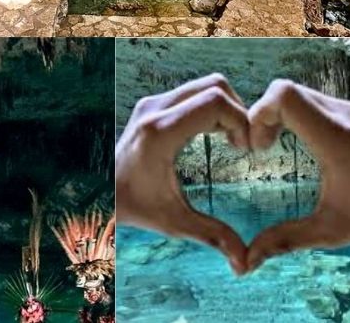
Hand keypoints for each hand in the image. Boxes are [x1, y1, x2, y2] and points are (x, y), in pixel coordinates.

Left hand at [116, 73, 251, 273]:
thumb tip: (244, 264)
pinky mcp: (151, 105)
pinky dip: (210, 107)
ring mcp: (151, 103)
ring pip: (204, 85)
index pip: (215, 102)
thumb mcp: (174, 222)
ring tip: (232, 141)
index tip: (247, 150)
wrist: (101, 192)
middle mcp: (154, 109)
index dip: (241, 120)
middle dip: (238, 111)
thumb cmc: (135, 206)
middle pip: (214, 86)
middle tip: (243, 144)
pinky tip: (215, 136)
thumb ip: (211, 236)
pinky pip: (191, 93)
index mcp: (160, 133)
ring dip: (225, 107)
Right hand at [245, 80, 349, 269]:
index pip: (284, 97)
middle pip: (284, 91)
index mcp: (337, 140)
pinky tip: (291, 140)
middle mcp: (346, 116)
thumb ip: (286, 240)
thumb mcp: (331, 231)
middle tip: (259, 147)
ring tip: (271, 144)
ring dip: (276, 114)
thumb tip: (246, 261)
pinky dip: (292, 114)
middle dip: (261, 115)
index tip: (256, 147)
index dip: (258, 114)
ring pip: (296, 93)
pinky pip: (310, 100)